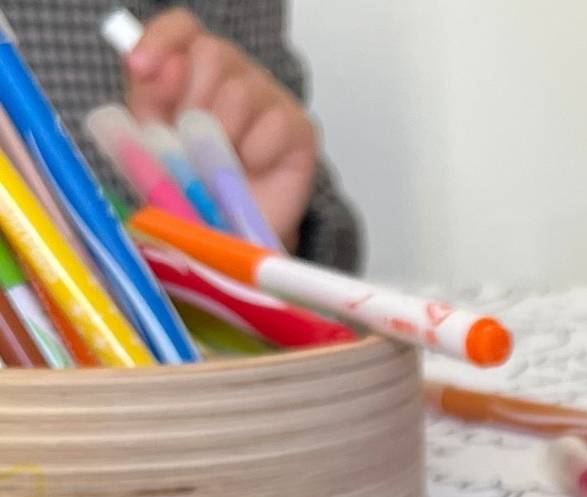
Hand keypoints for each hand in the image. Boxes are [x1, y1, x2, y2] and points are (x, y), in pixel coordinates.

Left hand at [123, 8, 316, 244]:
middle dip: (191, 101)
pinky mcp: (301, 130)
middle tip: (191, 142)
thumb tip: (158, 68)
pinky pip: (274, 126)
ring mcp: (273, 99)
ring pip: (240, 92)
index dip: (160, 40)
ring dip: (221, 135)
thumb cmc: (194, 182)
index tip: (139, 71)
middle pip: (212, 53)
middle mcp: (238, 74)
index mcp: (197, 67)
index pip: (183, 27)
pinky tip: (251, 170)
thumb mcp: (154, 138)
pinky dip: (253, 154)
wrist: (232, 233)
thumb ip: (147, 98)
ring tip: (220, 163)